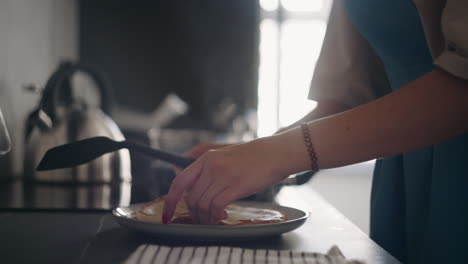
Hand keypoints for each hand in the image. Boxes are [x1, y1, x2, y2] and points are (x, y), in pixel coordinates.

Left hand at [163, 136, 290, 224]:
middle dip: (194, 213)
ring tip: (214, 218)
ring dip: (206, 217)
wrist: (274, 153)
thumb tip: (178, 172)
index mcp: (205, 158)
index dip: (170, 201)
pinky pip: (216, 207)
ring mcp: (223, 176)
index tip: (167, 214)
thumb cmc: (249, 156)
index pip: (179, 182)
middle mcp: (211, 166)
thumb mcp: (222, 152)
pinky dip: (216, 215)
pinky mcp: (235, 186)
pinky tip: (223, 215)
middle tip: (202, 218)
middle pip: (191, 197)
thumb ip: (200, 160)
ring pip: (202, 204)